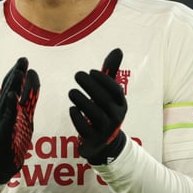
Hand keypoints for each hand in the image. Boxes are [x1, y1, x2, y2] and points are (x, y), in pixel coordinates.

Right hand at [0, 58, 39, 182]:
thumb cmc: (12, 135)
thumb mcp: (24, 113)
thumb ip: (29, 96)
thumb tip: (34, 76)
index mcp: (7, 104)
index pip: (12, 84)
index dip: (18, 72)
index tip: (25, 60)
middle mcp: (2, 109)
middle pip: (9, 87)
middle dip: (16, 73)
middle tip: (23, 60)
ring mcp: (1, 119)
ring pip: (7, 99)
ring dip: (13, 85)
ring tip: (19, 72)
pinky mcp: (3, 131)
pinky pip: (7, 117)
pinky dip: (10, 105)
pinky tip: (14, 96)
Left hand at [69, 48, 126, 164]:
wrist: (104, 143)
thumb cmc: (105, 110)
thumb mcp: (109, 93)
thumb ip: (110, 72)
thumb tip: (118, 49)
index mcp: (121, 104)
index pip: (115, 90)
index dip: (104, 80)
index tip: (90, 71)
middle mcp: (116, 117)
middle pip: (104, 101)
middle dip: (90, 86)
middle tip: (77, 75)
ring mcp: (105, 130)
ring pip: (95, 115)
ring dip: (83, 101)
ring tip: (71, 91)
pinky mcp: (94, 141)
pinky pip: (86, 129)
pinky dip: (78, 118)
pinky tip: (72, 108)